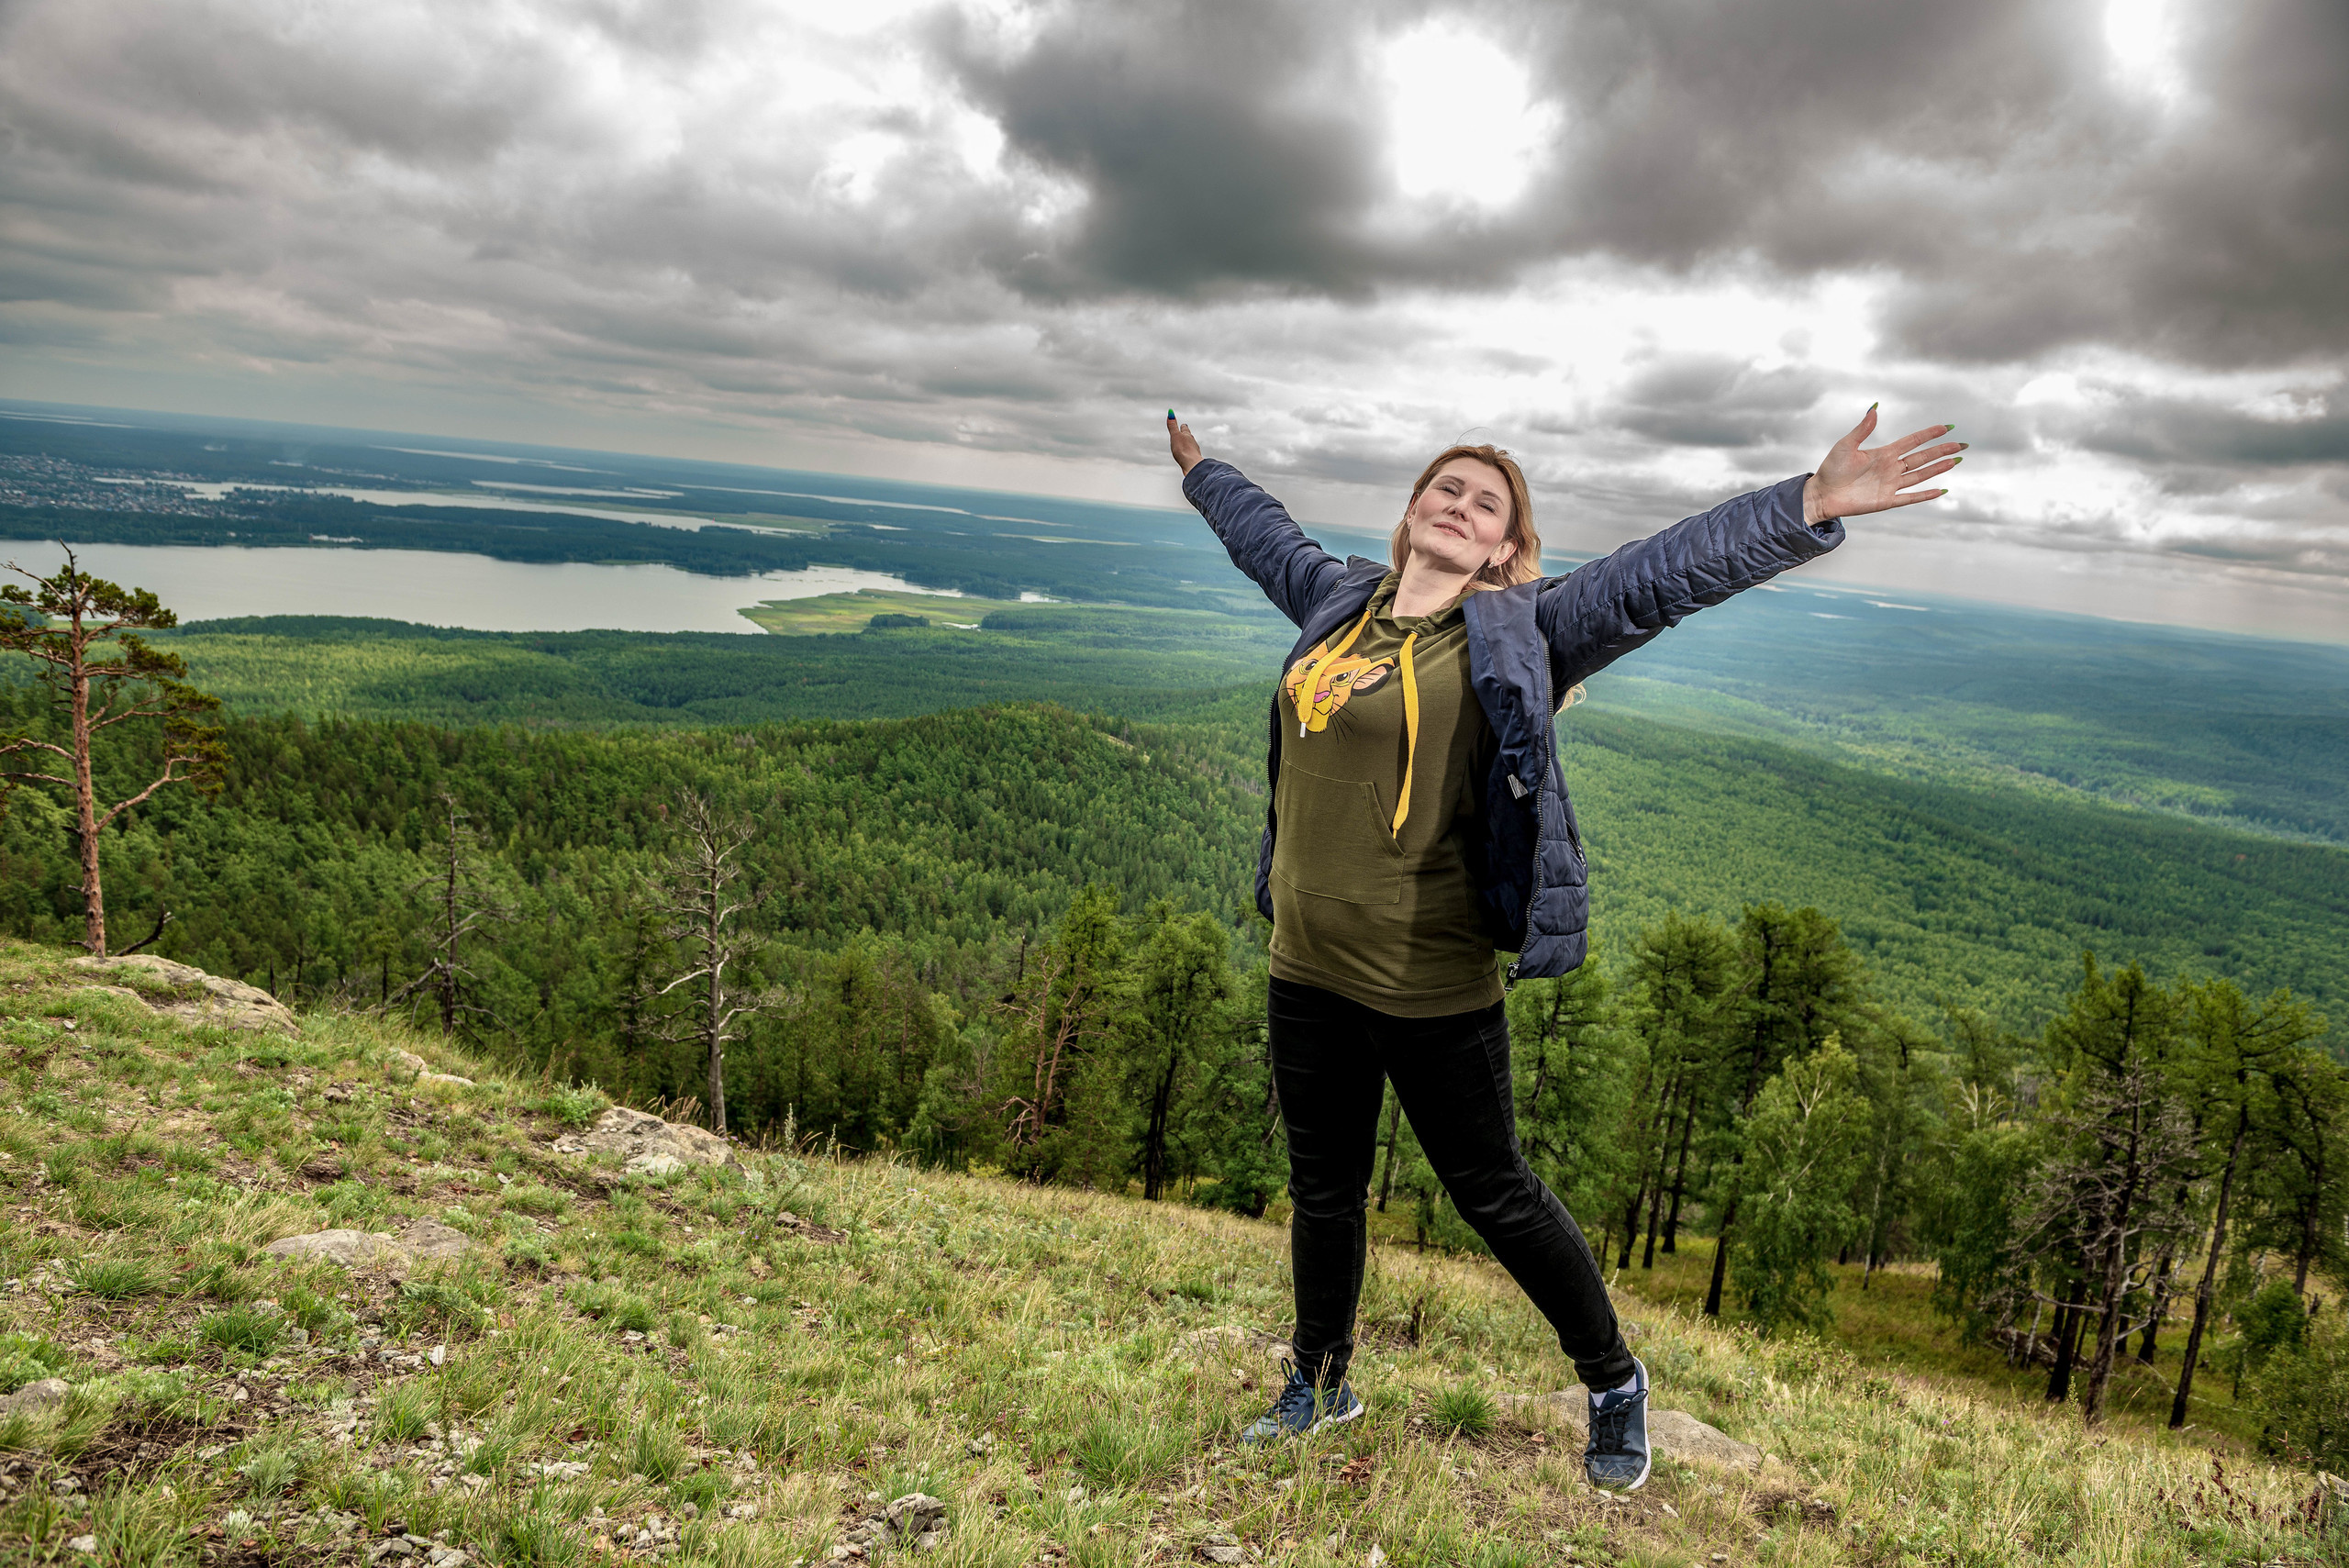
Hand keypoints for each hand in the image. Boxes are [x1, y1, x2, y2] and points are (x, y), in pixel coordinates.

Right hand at [1166, 411, 1201, 474]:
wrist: (1192, 465)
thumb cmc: (1183, 450)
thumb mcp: (1175, 436)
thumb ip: (1173, 426)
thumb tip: (1170, 413)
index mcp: (1187, 435)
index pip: (1184, 428)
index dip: (1182, 426)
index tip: (1182, 425)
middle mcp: (1192, 442)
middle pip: (1189, 436)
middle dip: (1186, 434)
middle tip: (1184, 433)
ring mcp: (1194, 451)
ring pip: (1191, 445)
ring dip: (1188, 444)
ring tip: (1186, 445)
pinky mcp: (1193, 459)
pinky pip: (1191, 454)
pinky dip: (1189, 453)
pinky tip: (1188, 457)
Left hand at [1803, 406, 1963, 523]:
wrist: (1821, 494)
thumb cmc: (1831, 469)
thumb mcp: (1846, 445)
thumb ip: (1863, 429)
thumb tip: (1874, 408)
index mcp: (1883, 453)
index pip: (1912, 442)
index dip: (1929, 435)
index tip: (1947, 427)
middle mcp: (1891, 468)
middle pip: (1922, 458)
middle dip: (1942, 451)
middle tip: (1962, 444)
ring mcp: (1890, 485)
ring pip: (1920, 475)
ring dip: (1939, 468)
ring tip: (1957, 460)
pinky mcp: (1886, 501)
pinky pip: (1910, 498)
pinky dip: (1925, 495)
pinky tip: (1941, 489)